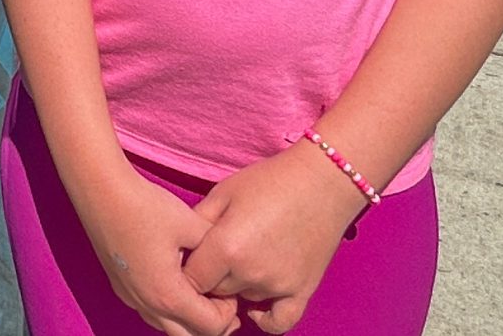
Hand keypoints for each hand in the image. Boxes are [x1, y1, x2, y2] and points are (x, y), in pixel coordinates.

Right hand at [76, 171, 239, 335]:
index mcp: (168, 294)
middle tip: (223, 304)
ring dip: (187, 319)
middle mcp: (147, 304)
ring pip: (166, 327)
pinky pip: (150, 311)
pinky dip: (168, 308)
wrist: (100, 190)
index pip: (211, 326)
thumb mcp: (193, 225)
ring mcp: (130, 297)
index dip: (228, 312)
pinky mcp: (120, 287)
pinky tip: (176, 283)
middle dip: (210, 325)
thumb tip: (228, 258)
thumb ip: (216, 249)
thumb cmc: (145, 206)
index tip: (232, 290)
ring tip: (201, 293)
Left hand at [178, 141, 368, 333]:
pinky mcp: (302, 290)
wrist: (323, 181)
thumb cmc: (270, 181)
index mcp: (226, 247)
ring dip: (237, 287)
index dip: (187, 269)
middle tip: (216, 256)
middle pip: (215, 292)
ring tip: (243, 259)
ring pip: (241, 300)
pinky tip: (256, 306)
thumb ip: (196, 223)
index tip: (192, 257)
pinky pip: (279, 323)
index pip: (191, 279)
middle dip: (210, 277)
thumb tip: (180, 248)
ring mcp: (278, 285)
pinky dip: (265, 320)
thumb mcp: (223, 193)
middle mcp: (250, 272)